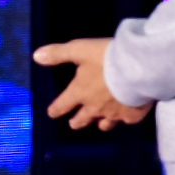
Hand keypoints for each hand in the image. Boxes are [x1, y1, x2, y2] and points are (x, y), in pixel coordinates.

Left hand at [33, 37, 149, 130]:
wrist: (138, 68)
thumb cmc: (107, 58)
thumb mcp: (80, 50)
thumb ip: (58, 54)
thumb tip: (35, 56)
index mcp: (79, 92)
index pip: (62, 105)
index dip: (55, 109)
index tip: (52, 113)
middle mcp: (94, 107)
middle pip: (82, 120)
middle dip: (76, 122)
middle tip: (74, 123)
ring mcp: (114, 114)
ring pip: (104, 124)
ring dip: (100, 123)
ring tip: (100, 123)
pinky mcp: (132, 116)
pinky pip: (125, 120)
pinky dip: (124, 118)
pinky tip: (127, 115)